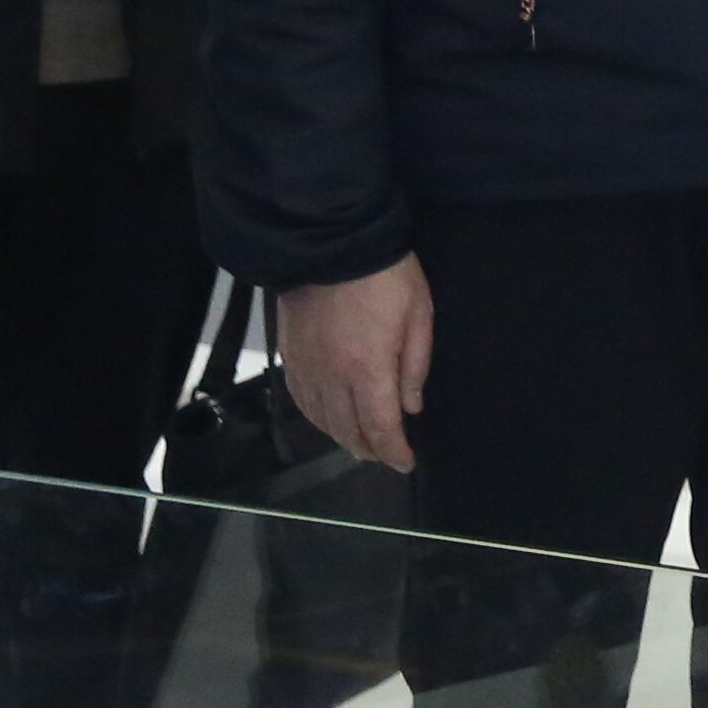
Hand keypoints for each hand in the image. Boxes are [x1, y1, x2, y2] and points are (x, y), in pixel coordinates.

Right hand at [279, 260, 434, 473]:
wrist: (330, 244)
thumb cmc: (386, 277)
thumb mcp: (418, 316)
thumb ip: (414, 366)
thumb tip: (411, 407)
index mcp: (368, 370)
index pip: (380, 425)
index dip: (393, 450)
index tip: (405, 463)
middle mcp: (332, 377)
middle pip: (348, 428)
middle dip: (369, 448)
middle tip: (385, 456)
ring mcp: (306, 367)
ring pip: (321, 419)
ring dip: (341, 437)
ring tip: (359, 445)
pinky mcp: (289, 355)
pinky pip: (300, 399)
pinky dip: (315, 418)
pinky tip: (326, 420)